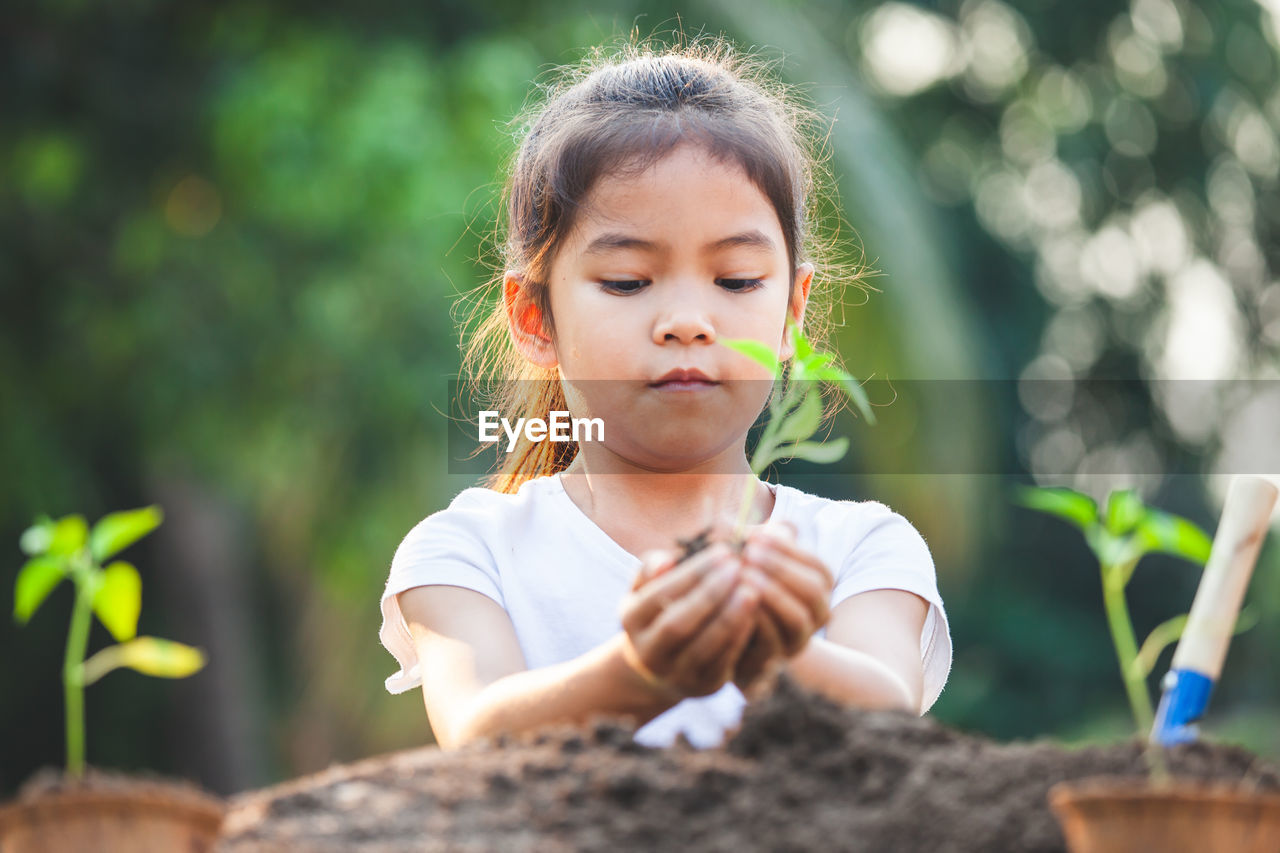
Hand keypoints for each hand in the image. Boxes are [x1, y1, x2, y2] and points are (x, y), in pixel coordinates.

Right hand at [618, 541, 759, 700]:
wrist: (664, 662)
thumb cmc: (661, 609)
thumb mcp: (648, 587)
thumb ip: (653, 568)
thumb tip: (667, 561)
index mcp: (631, 620)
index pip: (659, 594)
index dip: (692, 573)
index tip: (724, 552)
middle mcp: (647, 652)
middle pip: (678, 624)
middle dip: (710, 594)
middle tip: (739, 568)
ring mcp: (675, 674)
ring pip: (703, 648)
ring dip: (729, 617)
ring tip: (751, 589)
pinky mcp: (703, 686)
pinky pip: (723, 663)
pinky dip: (739, 637)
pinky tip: (755, 613)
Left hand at [732, 520, 834, 690]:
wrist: (729, 642)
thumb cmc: (744, 591)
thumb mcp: (755, 563)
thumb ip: (763, 543)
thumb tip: (762, 525)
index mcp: (817, 590)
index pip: (817, 568)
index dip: (788, 550)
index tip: (756, 536)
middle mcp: (814, 618)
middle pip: (813, 591)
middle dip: (781, 569)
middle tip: (748, 553)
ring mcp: (796, 642)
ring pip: (797, 620)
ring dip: (771, 595)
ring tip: (742, 576)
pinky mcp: (773, 662)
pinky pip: (770, 644)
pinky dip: (755, 621)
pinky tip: (732, 602)